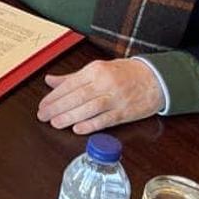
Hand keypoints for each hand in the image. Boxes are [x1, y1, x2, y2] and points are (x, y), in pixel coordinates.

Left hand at [37, 59, 165, 133]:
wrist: (156, 78)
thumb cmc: (125, 74)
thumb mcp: (98, 69)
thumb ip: (72, 78)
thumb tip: (50, 81)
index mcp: (95, 70)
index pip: (70, 84)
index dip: (54, 96)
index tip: (42, 105)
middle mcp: (105, 83)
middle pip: (77, 96)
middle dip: (57, 107)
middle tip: (43, 116)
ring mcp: (116, 98)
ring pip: (89, 108)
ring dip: (70, 116)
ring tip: (55, 123)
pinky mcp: (125, 112)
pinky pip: (106, 120)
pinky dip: (91, 125)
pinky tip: (78, 129)